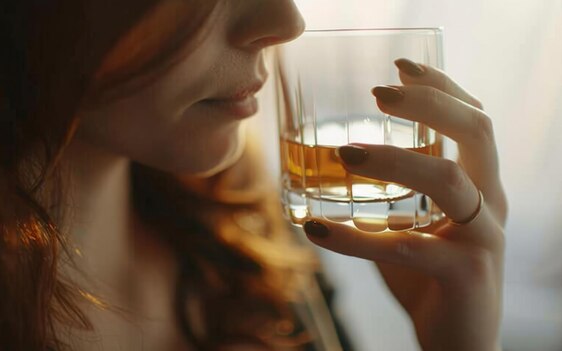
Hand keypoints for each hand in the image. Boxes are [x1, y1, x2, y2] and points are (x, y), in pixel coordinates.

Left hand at [302, 59, 506, 350]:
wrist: (457, 343)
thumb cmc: (429, 277)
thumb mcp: (413, 225)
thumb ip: (392, 194)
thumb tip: (336, 164)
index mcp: (480, 185)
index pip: (473, 119)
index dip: (441, 86)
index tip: (400, 66)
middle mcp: (490, 203)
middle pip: (477, 132)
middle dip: (428, 102)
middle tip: (378, 93)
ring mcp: (483, 237)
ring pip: (448, 180)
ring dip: (392, 160)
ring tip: (344, 153)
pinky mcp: (465, 273)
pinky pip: (406, 246)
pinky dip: (354, 237)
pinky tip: (315, 230)